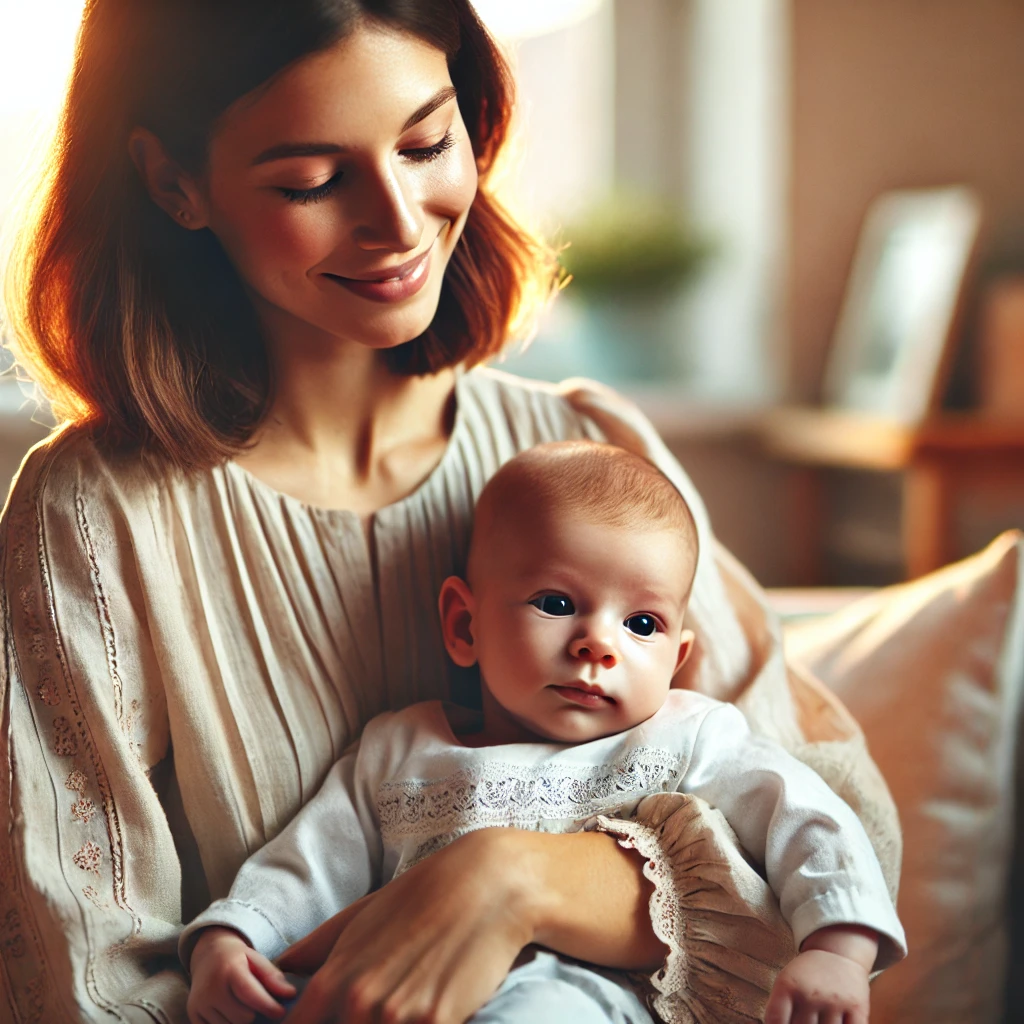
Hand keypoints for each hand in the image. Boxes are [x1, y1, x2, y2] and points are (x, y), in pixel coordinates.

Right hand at [187, 926, 296, 1023]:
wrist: (208, 954)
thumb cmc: (239, 959)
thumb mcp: (257, 960)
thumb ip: (273, 977)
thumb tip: (290, 995)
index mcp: (229, 969)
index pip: (249, 994)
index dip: (268, 1006)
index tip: (281, 1012)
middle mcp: (211, 987)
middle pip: (242, 1017)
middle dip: (255, 1014)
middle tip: (260, 1006)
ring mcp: (199, 1003)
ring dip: (242, 1022)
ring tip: (245, 1008)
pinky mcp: (193, 1015)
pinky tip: (231, 1013)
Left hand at [279, 829, 535, 1023]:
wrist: (486, 883)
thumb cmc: (422, 896)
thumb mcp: (362, 914)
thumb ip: (317, 947)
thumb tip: (281, 966)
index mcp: (336, 978)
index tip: (326, 1022)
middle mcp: (360, 1002)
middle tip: (385, 1004)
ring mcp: (398, 1016)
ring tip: (409, 1001)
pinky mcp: (436, 1023)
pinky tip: (434, 1007)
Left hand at [764, 925, 877, 1023]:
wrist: (837, 952)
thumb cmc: (806, 976)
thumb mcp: (786, 983)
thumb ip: (778, 1010)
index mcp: (788, 985)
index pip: (776, 1019)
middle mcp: (811, 993)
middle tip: (805, 1019)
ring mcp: (835, 1002)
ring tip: (818, 1020)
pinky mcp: (857, 1009)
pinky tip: (836, 1023)